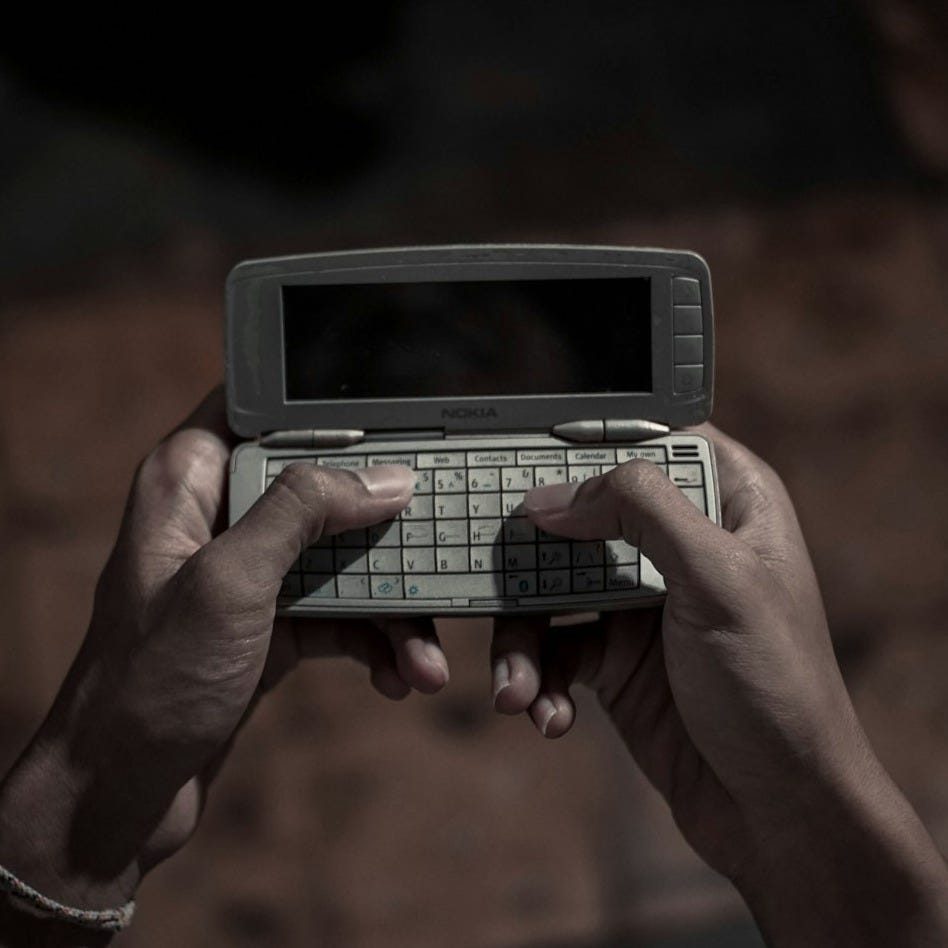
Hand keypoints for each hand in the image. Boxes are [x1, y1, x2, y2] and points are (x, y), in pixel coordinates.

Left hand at [0, 389, 448, 921]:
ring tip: (427, 660)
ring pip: (344, 557)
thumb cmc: (153, 679)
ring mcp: (253, 573)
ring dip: (394, 607)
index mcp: (191, 480)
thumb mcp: (229, 582)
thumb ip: (303, 513)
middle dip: (387, 528)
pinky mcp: (275, 623)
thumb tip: (386, 477)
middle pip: (325, 488)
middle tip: (440, 548)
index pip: (267, 413)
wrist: (121, 793)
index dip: (333, 415)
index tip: (402, 428)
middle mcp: (223, 516)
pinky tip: (400, 677)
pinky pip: (343, 613)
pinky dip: (375, 644)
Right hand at [490, 426, 947, 944]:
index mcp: (728, 504)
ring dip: (522, 637)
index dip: (590, 441)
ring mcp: (642, 602)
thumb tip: (552, 496)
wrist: (778, 810)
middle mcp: (680, 545)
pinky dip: (539, 680)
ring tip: (515, 687)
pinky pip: (555, 650)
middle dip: (531, 549)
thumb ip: (640, 514)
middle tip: (485, 571)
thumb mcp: (718, 579)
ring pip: (553, 586)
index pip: (653, 442)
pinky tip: (546, 715)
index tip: (527, 456)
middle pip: (585, 513)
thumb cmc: (774, 685)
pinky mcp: (614, 659)